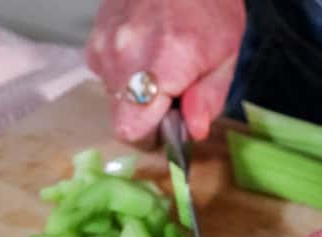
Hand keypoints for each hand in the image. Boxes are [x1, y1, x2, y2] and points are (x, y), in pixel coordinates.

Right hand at [87, 0, 244, 142]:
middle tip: (169, 96)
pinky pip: (104, 70)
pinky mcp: (95, 33)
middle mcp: (125, 56)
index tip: (166, 129)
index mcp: (162, 64)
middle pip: (120, 117)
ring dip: (134, 93)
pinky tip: (143, 50)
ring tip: (158, 66)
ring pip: (112, 95)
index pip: (132, 130)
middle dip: (144, 117)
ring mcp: (105, 43)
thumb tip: (194, 131)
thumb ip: (209, 98)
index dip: (150, 138)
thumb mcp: (226, 55)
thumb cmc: (210, 5)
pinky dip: (123, 70)